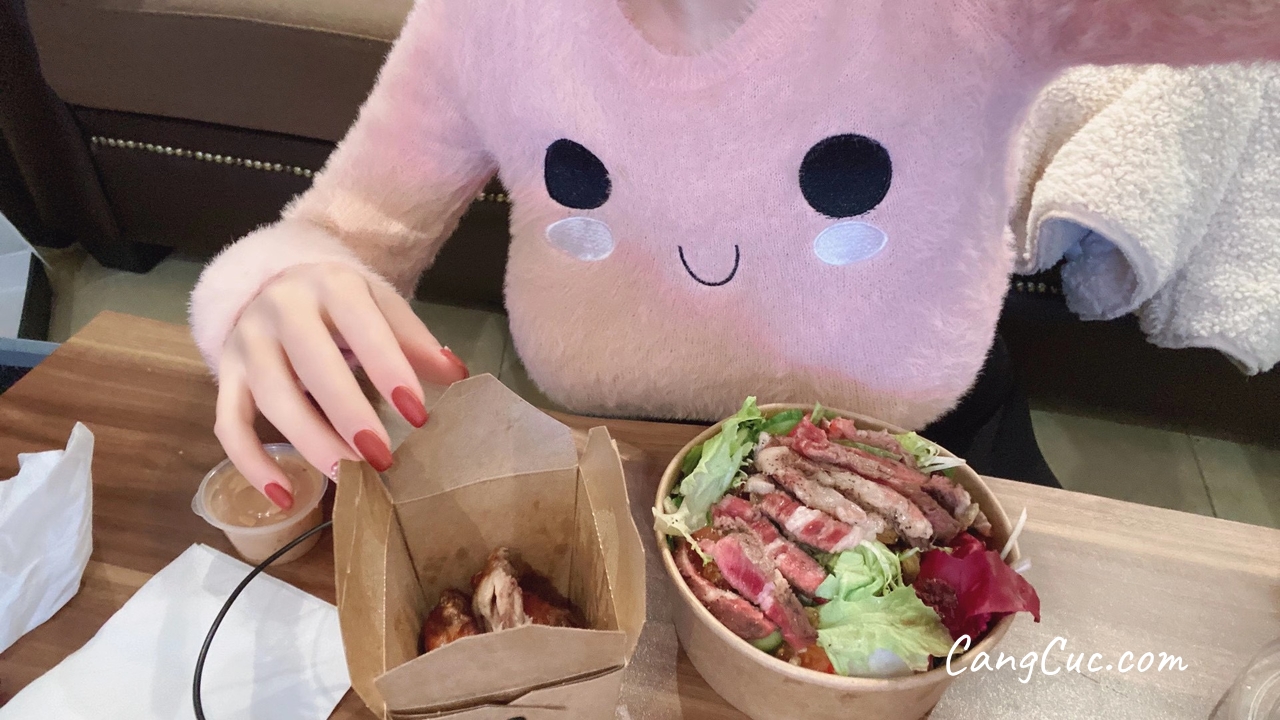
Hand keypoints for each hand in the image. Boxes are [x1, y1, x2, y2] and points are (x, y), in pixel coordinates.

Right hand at [215, 263, 467, 507]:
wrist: (278, 282)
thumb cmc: (341, 305)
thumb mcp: (380, 307)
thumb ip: (414, 341)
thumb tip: (458, 375)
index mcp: (331, 284)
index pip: (360, 326)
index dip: (388, 369)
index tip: (417, 415)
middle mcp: (281, 309)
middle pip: (312, 366)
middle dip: (349, 415)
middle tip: (381, 459)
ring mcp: (247, 342)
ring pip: (272, 399)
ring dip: (310, 443)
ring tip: (348, 475)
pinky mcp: (225, 374)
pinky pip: (229, 424)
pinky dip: (251, 465)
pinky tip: (285, 496)